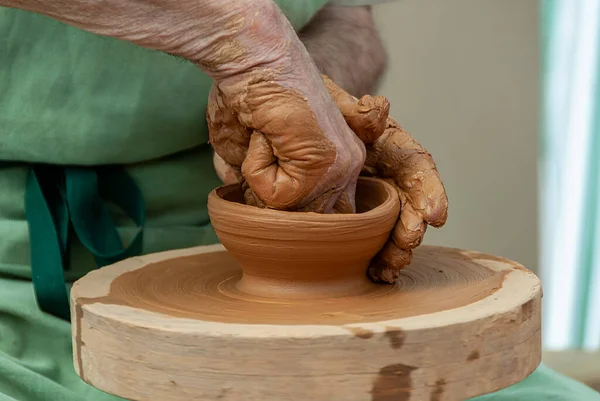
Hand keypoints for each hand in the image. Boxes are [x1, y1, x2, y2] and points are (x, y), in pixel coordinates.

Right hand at [206, 5, 365, 212]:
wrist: (255, 58)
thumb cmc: (250, 95)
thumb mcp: (251, 149)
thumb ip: (258, 186)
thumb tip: (258, 207)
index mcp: (341, 160)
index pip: (318, 212)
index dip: (278, 195)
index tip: (269, 146)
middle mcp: (349, 166)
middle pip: (306, 218)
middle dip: (269, 194)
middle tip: (264, 146)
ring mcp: (342, 166)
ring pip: (288, 212)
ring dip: (261, 178)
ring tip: (267, 136)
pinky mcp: (326, 165)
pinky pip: (276, 197)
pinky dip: (256, 168)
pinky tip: (267, 134)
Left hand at [321, 75, 447, 282]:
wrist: (277, 120)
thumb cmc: (307, 107)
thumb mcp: (327, 102)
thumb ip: (352, 110)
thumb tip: (379, 110)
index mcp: (385, 144)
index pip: (416, 166)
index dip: (430, 191)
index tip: (434, 215)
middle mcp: (383, 172)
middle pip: (409, 203)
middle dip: (411, 227)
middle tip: (406, 245)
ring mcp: (368, 196)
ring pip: (391, 226)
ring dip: (395, 249)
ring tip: (388, 268)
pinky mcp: (349, 215)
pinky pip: (367, 238)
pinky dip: (374, 256)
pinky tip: (373, 273)